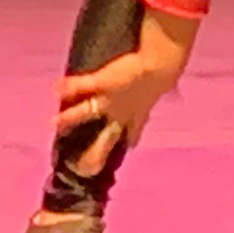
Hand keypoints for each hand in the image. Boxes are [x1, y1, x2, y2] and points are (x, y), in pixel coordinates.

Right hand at [54, 13, 193, 174]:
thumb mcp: (166, 78)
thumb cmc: (167, 68)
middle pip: (106, 138)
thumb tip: (179, 73)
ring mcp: (110, 100)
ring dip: (70, 119)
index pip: (132, 131)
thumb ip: (168, 80)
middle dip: (96, 152)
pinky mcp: (102, 83)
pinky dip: (69, 87)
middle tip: (85, 169)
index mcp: (139, 111)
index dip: (129, 140)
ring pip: (86, 113)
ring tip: (54, 125)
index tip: (127, 148)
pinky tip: (55, 90)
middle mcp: (122, 111)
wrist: (163, 64)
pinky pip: (81, 85)